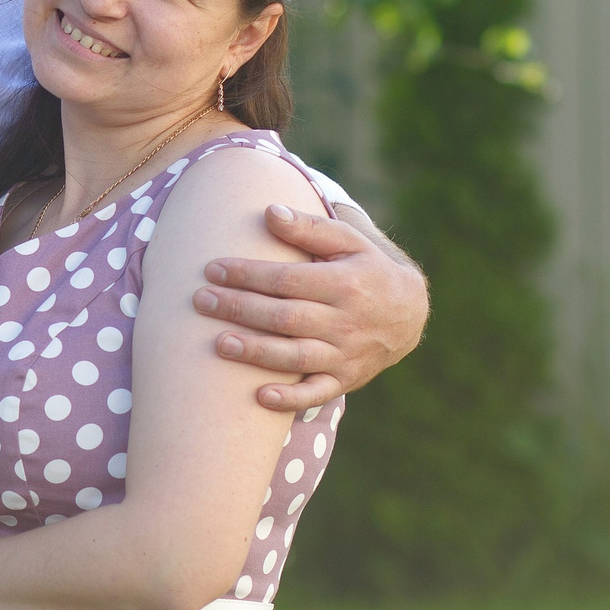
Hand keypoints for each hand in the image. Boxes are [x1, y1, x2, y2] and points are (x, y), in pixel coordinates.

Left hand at [194, 200, 427, 411]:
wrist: (409, 314)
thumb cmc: (366, 269)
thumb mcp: (348, 241)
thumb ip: (309, 228)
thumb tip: (269, 211)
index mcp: (344, 283)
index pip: (287, 280)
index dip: (248, 275)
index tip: (212, 269)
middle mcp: (346, 321)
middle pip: (285, 317)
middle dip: (240, 309)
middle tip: (201, 302)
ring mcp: (345, 354)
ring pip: (296, 356)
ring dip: (257, 352)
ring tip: (219, 345)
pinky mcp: (345, 379)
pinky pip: (317, 393)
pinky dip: (291, 398)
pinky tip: (260, 397)